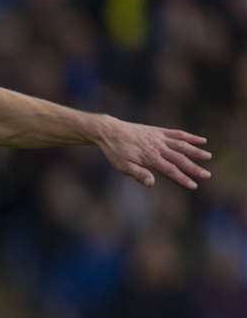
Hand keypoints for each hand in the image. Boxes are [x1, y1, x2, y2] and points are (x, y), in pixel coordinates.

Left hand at [95, 117, 210, 189]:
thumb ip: (138, 174)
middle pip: (180, 159)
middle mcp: (158, 147)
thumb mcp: (122, 166)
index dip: (183, 178)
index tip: (194, 186)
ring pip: (182, 145)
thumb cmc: (115, 151)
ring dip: (196, 151)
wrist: (110, 131)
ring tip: (208, 157)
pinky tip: (201, 140)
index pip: (171, 170)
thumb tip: (151, 184)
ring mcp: (160, 138)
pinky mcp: (159, 131)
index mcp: (151, 158)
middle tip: (207, 175)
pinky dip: (190, 137)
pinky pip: (178, 134)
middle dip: (194, 168)